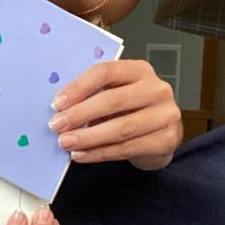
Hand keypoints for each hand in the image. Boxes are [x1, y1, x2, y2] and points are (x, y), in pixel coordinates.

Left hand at [49, 59, 181, 167]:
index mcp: (139, 70)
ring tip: (66, 143)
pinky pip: (128, 148)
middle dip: (80, 114)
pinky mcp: (167, 140)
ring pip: (121, 128)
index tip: (57, 103)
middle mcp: (157, 89)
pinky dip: (100, 153)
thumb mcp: (114, 93)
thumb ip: (93, 95)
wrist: (160, 134)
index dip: (79, 87)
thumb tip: (59, 107)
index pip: (106, 72)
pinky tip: (82, 155)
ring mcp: (165, 115)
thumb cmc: (130, 109)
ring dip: (88, 137)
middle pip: (113, 100)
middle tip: (57, 125)